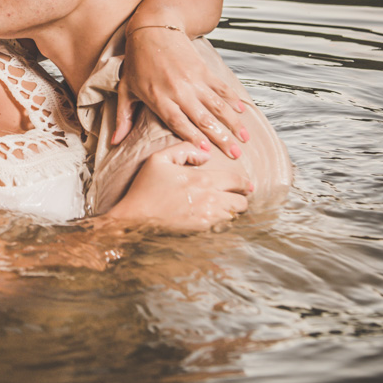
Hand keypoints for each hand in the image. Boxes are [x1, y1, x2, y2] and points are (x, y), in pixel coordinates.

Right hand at [106, 142, 251, 230]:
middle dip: (242, 198)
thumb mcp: (159, 159)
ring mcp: (207, 218)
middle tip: (237, 197)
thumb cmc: (145, 188)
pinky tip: (215, 219)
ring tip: (226, 208)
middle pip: (242, 202)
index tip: (246, 185)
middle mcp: (210, 199)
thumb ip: (184, 150)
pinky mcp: (202, 232)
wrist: (135, 219)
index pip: (236, 180)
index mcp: (202, 179)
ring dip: (232, 211)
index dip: (245, 182)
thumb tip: (206, 155)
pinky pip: (223, 227)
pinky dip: (223, 223)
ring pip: (235, 216)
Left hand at [116, 26, 248, 156]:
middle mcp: (178, 90)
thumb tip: (115, 142)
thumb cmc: (137, 61)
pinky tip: (241, 112)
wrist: (153, 28)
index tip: (207, 152)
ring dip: (233, 123)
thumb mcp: (127, 89)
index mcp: (159, 98)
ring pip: (217, 105)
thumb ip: (124, 118)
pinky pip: (221, 88)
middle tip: (236, 154)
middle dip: (222, 138)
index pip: (178, 123)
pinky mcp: (203, 69)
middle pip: (203, 118)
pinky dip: (233, 100)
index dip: (193, 137)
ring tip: (244, 138)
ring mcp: (193, 79)